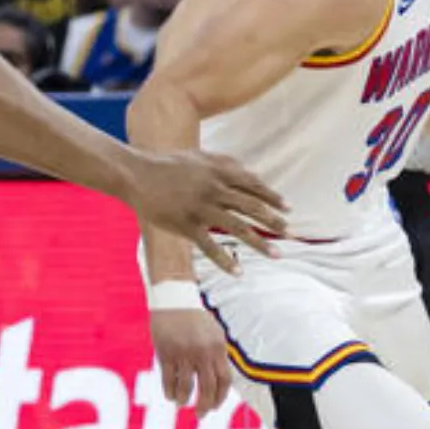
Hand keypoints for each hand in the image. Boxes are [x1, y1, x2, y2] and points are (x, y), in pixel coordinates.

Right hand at [124, 149, 286, 274]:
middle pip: (252, 207)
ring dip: (260, 242)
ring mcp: (200, 207)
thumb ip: (225, 163)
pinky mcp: (185, 224)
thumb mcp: (200, 157)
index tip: (289, 209)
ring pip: (237, 227)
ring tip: (277, 255)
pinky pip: (209, 246)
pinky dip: (225, 260)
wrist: (136, 174)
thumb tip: (249, 172)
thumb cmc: (168, 165)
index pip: (254, 186)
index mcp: (219, 172)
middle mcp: (214, 189)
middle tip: (293, 233)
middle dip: (275, 221)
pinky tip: (239, 272)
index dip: (273, 198)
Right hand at [150, 308, 230, 415]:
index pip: (224, 380)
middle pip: (207, 387)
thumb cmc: (195, 318)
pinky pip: (168, 379)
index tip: (215, 406)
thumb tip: (219, 381)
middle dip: (205, 405)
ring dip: (184, 399)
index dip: (220, 397)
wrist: (174, 298)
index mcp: (218, 347)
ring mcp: (184, 353)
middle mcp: (203, 352)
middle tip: (200, 415)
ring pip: (186, 387)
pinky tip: (170, 395)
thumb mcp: (214, 333)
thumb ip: (217, 355)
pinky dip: (170, 391)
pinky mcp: (166, 353)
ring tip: (181, 403)